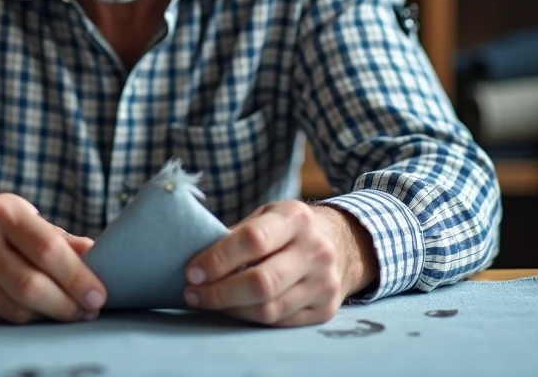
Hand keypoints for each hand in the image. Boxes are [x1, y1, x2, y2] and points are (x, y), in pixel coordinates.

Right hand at [0, 194, 106, 323]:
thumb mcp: (25, 219)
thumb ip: (60, 239)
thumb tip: (98, 255)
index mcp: (3, 211)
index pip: (47, 249)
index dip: (78, 277)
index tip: (98, 295)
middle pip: (32, 286)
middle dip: (67, 305)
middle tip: (88, 311)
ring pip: (16, 309)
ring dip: (48, 315)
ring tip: (66, 311)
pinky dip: (22, 319)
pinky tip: (33, 312)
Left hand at [182, 201, 376, 326]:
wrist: (345, 243)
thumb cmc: (291, 228)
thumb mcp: (269, 214)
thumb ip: (238, 233)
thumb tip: (196, 256)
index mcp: (296, 217)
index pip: (253, 240)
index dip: (218, 259)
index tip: (192, 271)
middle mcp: (315, 250)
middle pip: (261, 282)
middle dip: (219, 292)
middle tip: (192, 293)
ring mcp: (324, 283)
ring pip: (269, 309)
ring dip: (229, 309)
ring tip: (206, 302)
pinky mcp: (325, 310)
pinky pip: (279, 322)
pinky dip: (249, 318)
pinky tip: (232, 310)